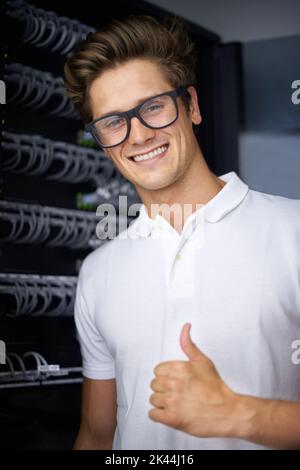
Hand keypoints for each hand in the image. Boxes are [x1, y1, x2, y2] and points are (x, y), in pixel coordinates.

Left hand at [149, 323, 241, 437]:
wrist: (227, 411)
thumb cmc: (216, 387)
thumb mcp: (203, 361)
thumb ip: (188, 344)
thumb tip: (185, 327)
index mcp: (178, 368)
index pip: (157, 371)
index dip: (167, 377)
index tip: (177, 382)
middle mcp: (172, 383)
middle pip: (154, 385)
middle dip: (164, 389)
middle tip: (179, 393)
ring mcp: (171, 401)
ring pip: (153, 399)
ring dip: (163, 403)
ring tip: (177, 403)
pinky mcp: (171, 418)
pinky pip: (153, 414)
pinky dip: (161, 415)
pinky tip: (172, 413)